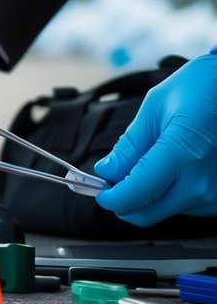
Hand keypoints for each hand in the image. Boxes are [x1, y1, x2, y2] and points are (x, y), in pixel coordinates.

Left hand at [93, 53, 216, 225]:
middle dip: (123, 199)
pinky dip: (169, 192)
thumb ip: (129, 146)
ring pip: (162, 211)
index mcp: (181, 155)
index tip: (98, 189)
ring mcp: (215, 194)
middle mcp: (201, 182)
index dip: (109, 197)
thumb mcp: (155, 107)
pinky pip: (182, 206)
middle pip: (145, 214)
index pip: (133, 196)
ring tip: (154, 161)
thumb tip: (106, 172)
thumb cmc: (200, 89)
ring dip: (147, 195)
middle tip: (117, 177)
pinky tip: (174, 167)